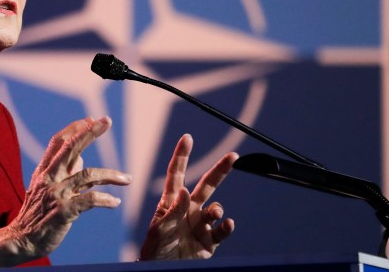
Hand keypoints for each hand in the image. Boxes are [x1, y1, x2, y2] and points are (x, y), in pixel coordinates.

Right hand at [6, 116, 130, 258]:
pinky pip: (90, 200)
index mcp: (44, 171)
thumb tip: (81, 158)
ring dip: (112, 175)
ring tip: (128, 179)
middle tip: (107, 120)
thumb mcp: (46, 188)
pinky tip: (116, 202)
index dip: (75, 128)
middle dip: (90, 132)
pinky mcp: (64, 211)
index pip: (58, 142)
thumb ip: (65, 173)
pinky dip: (106, 199)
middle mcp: (50, 178)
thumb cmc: (37, 214)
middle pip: (71, 148)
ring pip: (88, 174)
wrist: (21, 240)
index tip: (92, 119)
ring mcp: (56, 194)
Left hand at [139, 134, 237, 260]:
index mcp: (172, 203)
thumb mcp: (160, 230)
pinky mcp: (209, 241)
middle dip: (220, 170)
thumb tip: (185, 191)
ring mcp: (200, 225)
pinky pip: (222, 231)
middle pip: (207, 185)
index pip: (177, 174)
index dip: (181, 156)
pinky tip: (227, 223)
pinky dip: (227, 226)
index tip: (187, 138)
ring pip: (216, 208)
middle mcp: (188, 210)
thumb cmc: (155, 251)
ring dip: (218, 208)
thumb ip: (173, 211)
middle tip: (233, 156)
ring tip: (216, 212)